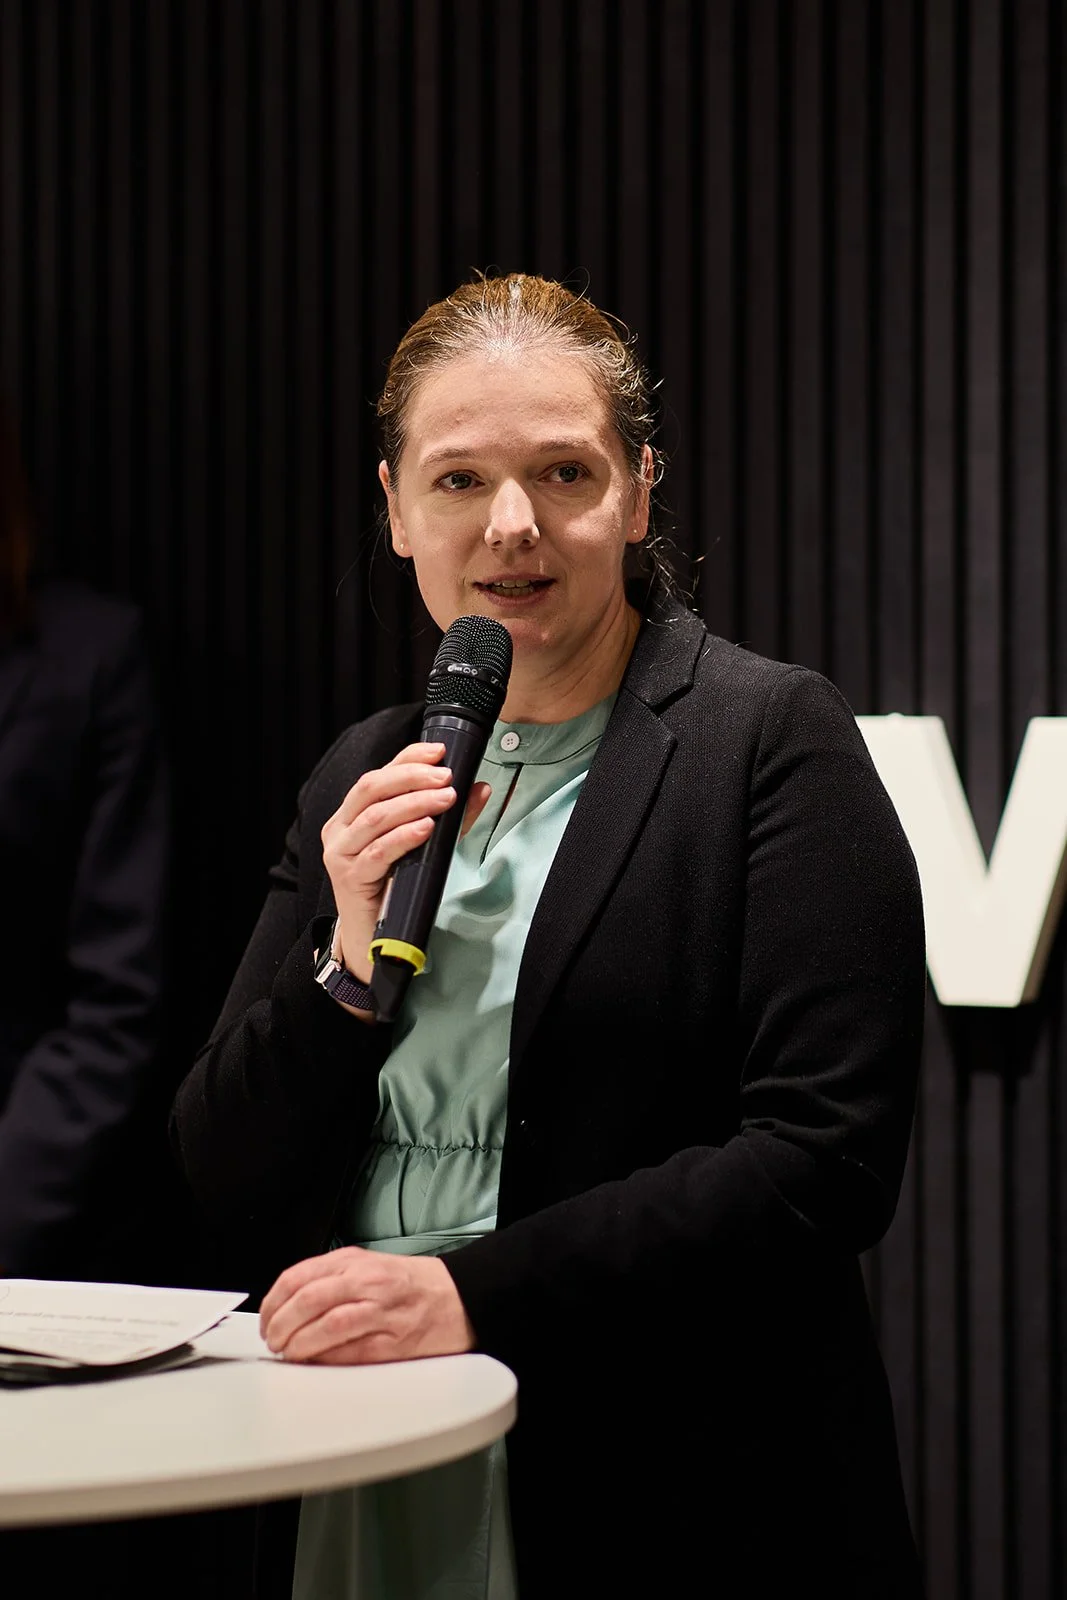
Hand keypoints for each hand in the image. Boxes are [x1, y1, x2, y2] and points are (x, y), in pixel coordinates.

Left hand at [259, 1246, 475, 1363]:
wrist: (459, 1297)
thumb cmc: (412, 1285)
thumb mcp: (368, 1265)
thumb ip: (330, 1279)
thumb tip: (288, 1307)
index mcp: (355, 1261)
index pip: (299, 1277)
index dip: (273, 1302)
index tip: (266, 1319)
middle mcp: (367, 1282)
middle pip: (308, 1301)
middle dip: (280, 1325)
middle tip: (273, 1340)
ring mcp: (381, 1312)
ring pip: (326, 1327)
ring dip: (299, 1345)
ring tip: (289, 1353)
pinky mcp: (394, 1343)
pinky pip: (350, 1352)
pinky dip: (325, 1359)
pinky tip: (315, 1362)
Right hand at [321, 743, 490, 984]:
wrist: (373, 939)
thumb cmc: (394, 887)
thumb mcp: (422, 847)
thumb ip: (448, 818)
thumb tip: (481, 789)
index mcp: (352, 814)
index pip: (378, 775)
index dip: (408, 759)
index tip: (440, 751)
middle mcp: (340, 828)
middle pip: (372, 788)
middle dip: (412, 777)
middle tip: (447, 777)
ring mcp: (341, 853)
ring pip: (376, 817)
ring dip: (415, 804)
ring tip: (446, 799)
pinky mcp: (349, 877)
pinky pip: (378, 852)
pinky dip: (404, 837)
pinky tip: (426, 828)